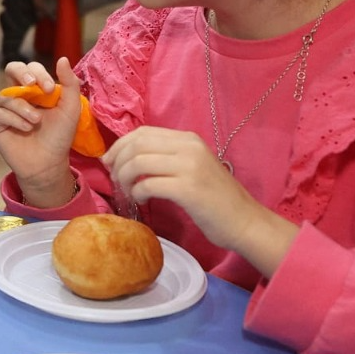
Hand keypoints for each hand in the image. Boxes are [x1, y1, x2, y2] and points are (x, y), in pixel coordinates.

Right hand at [0, 57, 81, 206]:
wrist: (49, 163)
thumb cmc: (60, 136)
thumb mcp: (70, 108)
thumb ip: (70, 84)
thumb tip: (62, 58)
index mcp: (36, 89)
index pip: (31, 69)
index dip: (39, 73)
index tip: (50, 89)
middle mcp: (19, 95)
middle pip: (11, 69)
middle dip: (21, 73)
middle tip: (32, 85)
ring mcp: (6, 109)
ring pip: (6, 96)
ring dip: (24, 108)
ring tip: (36, 122)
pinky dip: (14, 119)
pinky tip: (26, 129)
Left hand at [103, 126, 296, 274]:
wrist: (244, 221)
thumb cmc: (215, 198)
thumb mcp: (191, 167)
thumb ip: (165, 157)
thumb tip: (125, 157)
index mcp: (188, 139)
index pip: (142, 132)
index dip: (120, 146)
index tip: (110, 162)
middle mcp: (188, 147)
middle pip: (136, 144)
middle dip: (118, 161)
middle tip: (115, 179)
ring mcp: (189, 166)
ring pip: (138, 162)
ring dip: (124, 177)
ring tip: (128, 191)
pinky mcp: (188, 188)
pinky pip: (148, 184)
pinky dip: (137, 192)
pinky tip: (141, 200)